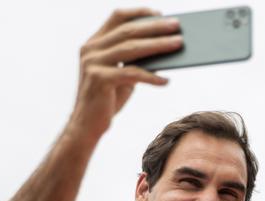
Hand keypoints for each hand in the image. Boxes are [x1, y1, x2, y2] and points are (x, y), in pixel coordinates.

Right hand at [67, 8, 182, 140]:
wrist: (86, 125)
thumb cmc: (107, 99)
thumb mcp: (121, 75)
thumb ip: (133, 60)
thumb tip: (163, 48)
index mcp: (94, 43)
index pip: (117, 17)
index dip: (139, 12)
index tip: (160, 13)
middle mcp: (91, 49)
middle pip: (128, 30)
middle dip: (155, 27)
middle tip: (177, 26)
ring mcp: (93, 63)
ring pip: (132, 48)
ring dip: (158, 45)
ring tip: (178, 44)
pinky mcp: (99, 80)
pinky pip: (132, 74)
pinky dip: (152, 77)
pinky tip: (166, 80)